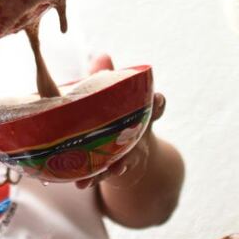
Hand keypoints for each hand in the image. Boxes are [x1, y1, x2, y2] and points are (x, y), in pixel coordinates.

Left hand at [75, 54, 166, 189]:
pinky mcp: (112, 170)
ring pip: (124, 161)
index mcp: (142, 114)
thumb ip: (108, 78)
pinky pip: (101, 175)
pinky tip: (79, 183)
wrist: (127, 156)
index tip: (158, 98)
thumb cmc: (118, 118)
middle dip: (139, 137)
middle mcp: (139, 135)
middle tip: (135, 133)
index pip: (156, 107)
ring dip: (115, 166)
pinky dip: (91, 179)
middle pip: (142, 137)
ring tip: (108, 170)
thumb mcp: (116, 99)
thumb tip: (101, 54)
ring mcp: (128, 155)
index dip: (158, 103)